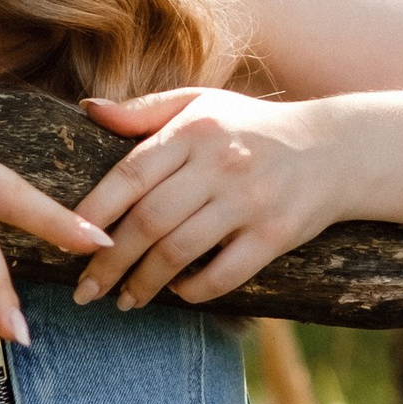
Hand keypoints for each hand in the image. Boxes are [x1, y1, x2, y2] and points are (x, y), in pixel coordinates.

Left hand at [72, 86, 348, 307]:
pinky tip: (179, 292)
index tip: (68, 240)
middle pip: (148, 221)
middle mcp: (220, 163)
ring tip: (125, 299)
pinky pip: (224, 274)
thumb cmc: (253, 127)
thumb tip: (88, 109)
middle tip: (85, 289)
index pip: (130, 175)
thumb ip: (144, 112)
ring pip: (179, 252)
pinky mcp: (276, 234)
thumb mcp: (202, 104)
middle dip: (109, 262)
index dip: (94, 212)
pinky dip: (194, 289)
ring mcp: (250, 200)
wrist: (334, 148)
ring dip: (144, 283)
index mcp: (194, 130)